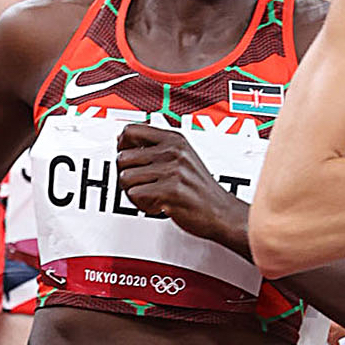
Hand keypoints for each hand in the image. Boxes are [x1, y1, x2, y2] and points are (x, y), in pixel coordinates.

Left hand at [116, 124, 245, 250]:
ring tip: (152, 195)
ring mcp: (173, 170)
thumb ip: (157, 148)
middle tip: (144, 184)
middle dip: (128, 175)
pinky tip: (158, 204)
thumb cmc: (201, 189)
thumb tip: (124, 142)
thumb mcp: (184, 157)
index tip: (127, 156)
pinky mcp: (170, 190)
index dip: (122, 145)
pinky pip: (135, 195)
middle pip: (123, 158)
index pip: (131, 131)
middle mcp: (173, 152)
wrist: (222, 213)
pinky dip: (143, 204)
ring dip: (134, 192)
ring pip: (125, 179)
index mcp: (175, 140)